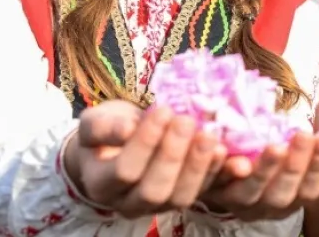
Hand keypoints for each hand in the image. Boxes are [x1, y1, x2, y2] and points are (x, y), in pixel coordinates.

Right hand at [63, 101, 226, 217]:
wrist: (119, 145)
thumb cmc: (107, 130)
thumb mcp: (96, 121)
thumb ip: (104, 127)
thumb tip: (126, 129)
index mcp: (101, 183)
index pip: (124, 171)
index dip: (145, 143)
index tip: (163, 111)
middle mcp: (127, 202)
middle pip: (153, 191)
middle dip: (173, 155)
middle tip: (186, 121)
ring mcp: (158, 206)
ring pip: (180, 197)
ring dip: (198, 165)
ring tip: (208, 134)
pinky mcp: (182, 198)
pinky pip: (202, 192)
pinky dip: (215, 172)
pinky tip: (222, 149)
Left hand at [198, 132, 318, 220]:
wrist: (223, 176)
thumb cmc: (273, 165)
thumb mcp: (303, 166)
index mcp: (290, 200)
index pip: (308, 191)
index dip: (318, 168)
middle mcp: (264, 205)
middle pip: (282, 195)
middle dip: (295, 167)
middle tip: (305, 135)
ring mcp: (234, 200)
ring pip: (249, 192)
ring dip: (263, 170)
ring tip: (275, 146)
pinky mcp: (207, 188)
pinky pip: (210, 179)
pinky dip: (216, 165)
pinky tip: (221, 147)